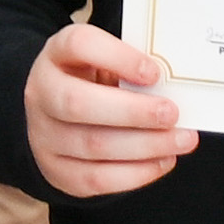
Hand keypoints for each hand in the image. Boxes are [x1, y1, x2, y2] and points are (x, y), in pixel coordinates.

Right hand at [22, 20, 194, 203]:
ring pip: (92, 145)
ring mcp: (44, 135)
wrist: (54, 117)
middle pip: (77, 103)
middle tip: (171, 113)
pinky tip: (163, 160)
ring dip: (145, 145)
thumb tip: (173, 88)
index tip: (154, 73)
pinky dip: (137, 173)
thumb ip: (130, 68)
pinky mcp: (57, 171)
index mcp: (57, 54)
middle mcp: (41, 93)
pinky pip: (97, 179)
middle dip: (132, 112)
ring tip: (181, 140)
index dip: (117, 57)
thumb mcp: (104, 62)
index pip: (78, 44)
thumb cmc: (92, 82)